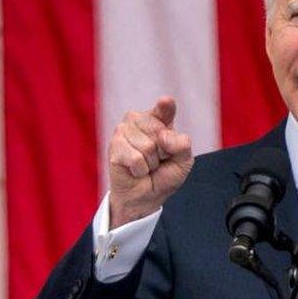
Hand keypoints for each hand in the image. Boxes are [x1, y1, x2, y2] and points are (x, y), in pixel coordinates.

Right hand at [107, 96, 192, 227]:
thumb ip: (182, 146)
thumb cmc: (164, 175)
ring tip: (145, 165)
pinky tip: (135, 170)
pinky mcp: (114, 145)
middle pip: (159, 132)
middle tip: (156, 161)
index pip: (165, 108)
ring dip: (150, 163)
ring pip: (148, 147)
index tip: (165, 102)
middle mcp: (139, 119)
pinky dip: (140, 170)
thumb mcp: (183, 162)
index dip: (165, 106)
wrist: (145, 197)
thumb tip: (163, 136)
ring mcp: (124, 130)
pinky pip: (136, 158)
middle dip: (162, 153)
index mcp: (159, 119)